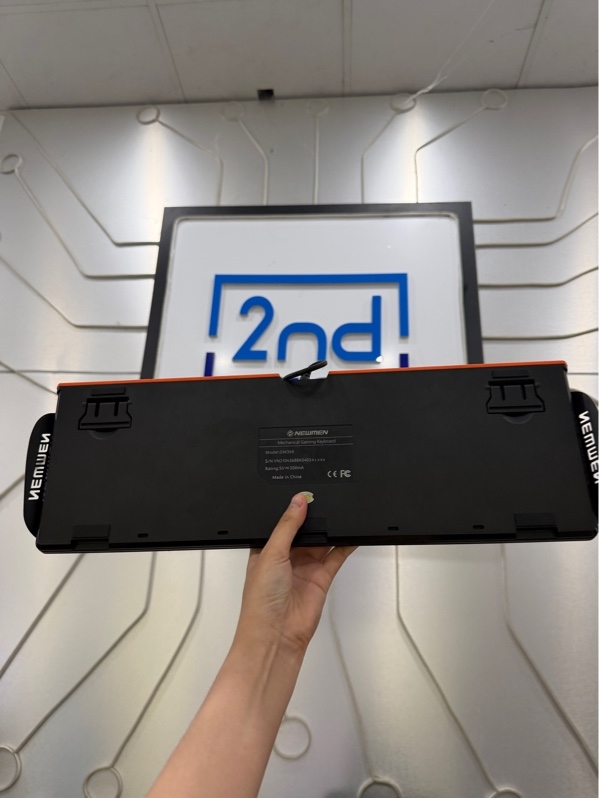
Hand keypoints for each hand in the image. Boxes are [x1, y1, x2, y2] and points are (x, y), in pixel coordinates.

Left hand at [234, 493, 356, 655]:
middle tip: (324, 499)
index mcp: (266, 549)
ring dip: (329, 529)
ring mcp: (305, 568)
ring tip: (339, 511)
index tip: (304, 494)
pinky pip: (336, 557)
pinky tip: (352, 533)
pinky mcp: (321, 578)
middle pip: (304, 530)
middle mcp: (286, 557)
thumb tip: (297, 502)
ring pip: (321, 542)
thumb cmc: (260, 601)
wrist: (276, 636)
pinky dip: (345, 545)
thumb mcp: (270, 554)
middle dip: (313, 517)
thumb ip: (287, 526)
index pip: (282, 522)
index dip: (292, 509)